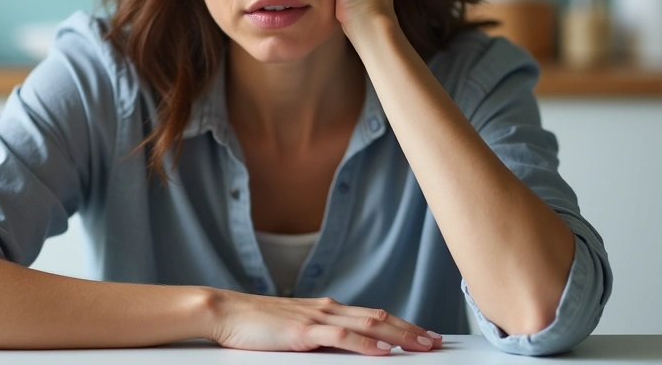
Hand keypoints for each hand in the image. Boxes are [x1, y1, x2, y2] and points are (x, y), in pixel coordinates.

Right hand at [206, 289, 442, 354]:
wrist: (225, 312)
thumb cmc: (254, 325)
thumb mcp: (294, 331)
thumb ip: (319, 338)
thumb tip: (343, 349)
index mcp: (326, 310)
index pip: (372, 316)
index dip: (401, 325)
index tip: (423, 334)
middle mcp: (327, 310)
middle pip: (379, 318)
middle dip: (411, 330)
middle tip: (436, 340)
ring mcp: (316, 319)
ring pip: (367, 324)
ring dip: (399, 335)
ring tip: (422, 344)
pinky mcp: (303, 331)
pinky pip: (341, 337)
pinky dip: (365, 343)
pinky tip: (382, 350)